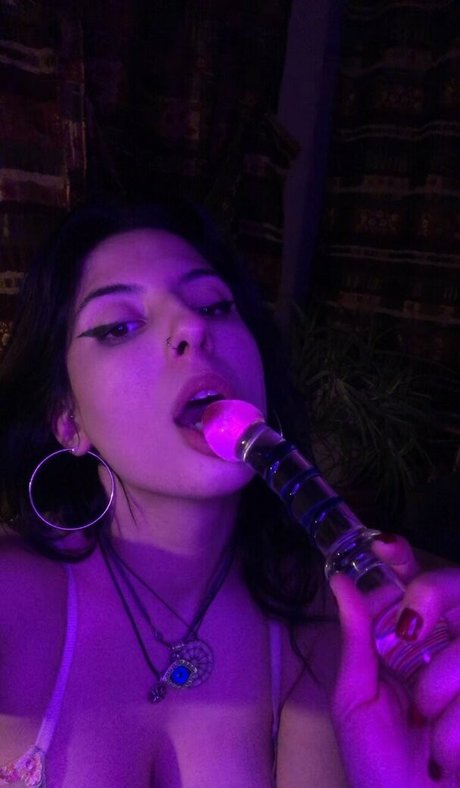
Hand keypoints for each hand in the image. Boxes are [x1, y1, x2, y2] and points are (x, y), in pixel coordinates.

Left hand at [330, 535, 459, 786]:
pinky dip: (456, 730)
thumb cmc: (379, 768)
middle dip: (432, 597)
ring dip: (440, 690)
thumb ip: (356, 638)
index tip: (386, 546)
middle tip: (413, 631)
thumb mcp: (358, 699)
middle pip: (456, 588)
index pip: (416, 582)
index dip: (403, 558)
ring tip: (429, 727)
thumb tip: (342, 580)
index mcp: (413, 642)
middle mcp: (452, 646)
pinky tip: (451, 753)